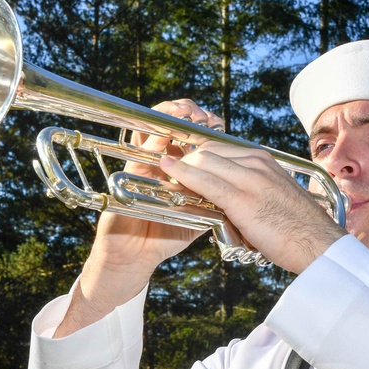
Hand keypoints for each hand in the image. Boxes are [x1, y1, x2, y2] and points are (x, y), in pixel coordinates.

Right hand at [56, 100, 222, 335]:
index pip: (185, 138)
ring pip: (150, 131)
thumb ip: (213, 201)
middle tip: (201, 112)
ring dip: (167, 117)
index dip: (199, 127)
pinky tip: (166, 131)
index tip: (214, 120)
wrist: (135, 258)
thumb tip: (241, 194)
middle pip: (167, 127)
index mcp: (174, 171)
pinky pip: (140, 154)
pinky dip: (153, 141)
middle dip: (184, 116)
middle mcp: (156, 165)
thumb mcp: (196, 217)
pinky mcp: (128, 178)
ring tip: (185, 109)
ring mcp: (141, 168)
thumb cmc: (163, 238)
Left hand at [158, 141, 347, 273]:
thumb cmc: (297, 229)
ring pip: (204, 160)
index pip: (220, 148)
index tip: (180, 160)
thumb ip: (252, 190)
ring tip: (160, 171)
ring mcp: (250, 178)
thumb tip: (230, 197)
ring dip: (180, 165)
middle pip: (208, 150)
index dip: (196, 153)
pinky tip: (167, 171)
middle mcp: (256, 162)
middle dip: (184, 157)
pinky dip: (182, 174)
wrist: (318, 245)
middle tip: (165, 167)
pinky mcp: (242, 199)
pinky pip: (205, 181)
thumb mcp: (274, 198)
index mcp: (264, 161)